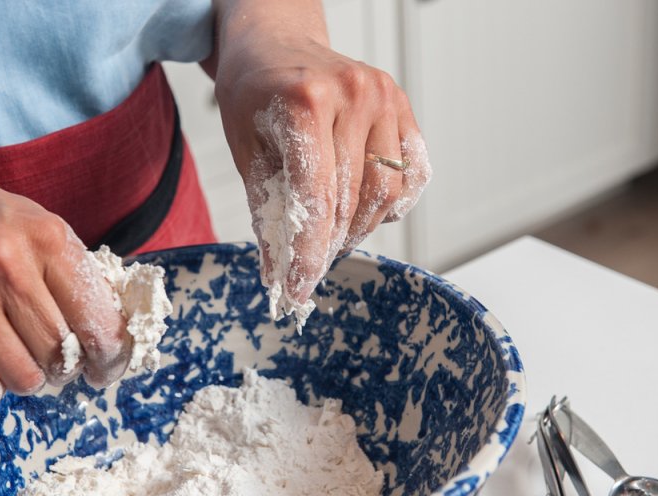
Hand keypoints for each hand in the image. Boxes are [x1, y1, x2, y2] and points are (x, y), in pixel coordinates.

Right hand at [0, 154, 128, 405]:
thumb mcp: (28, 221)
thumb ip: (66, 267)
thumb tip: (108, 326)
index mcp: (44, 235)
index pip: (98, 315)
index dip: (111, 353)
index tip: (108, 366)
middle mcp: (5, 262)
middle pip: (61, 351)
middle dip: (66, 368)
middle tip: (58, 365)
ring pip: (23, 375)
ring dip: (26, 379)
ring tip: (18, 362)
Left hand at [211, 5, 430, 315]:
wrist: (276, 44)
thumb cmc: (255, 94)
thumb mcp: (246, 152)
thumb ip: (267, 213)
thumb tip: (279, 277)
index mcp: (305, 102)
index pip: (315, 199)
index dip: (307, 254)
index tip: (298, 288)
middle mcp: (353, 95)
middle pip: (350, 202)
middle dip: (327, 246)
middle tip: (307, 267)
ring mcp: (384, 97)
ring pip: (384, 194)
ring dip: (358, 229)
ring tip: (331, 236)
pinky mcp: (403, 105)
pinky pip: (412, 174)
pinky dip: (392, 204)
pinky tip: (366, 210)